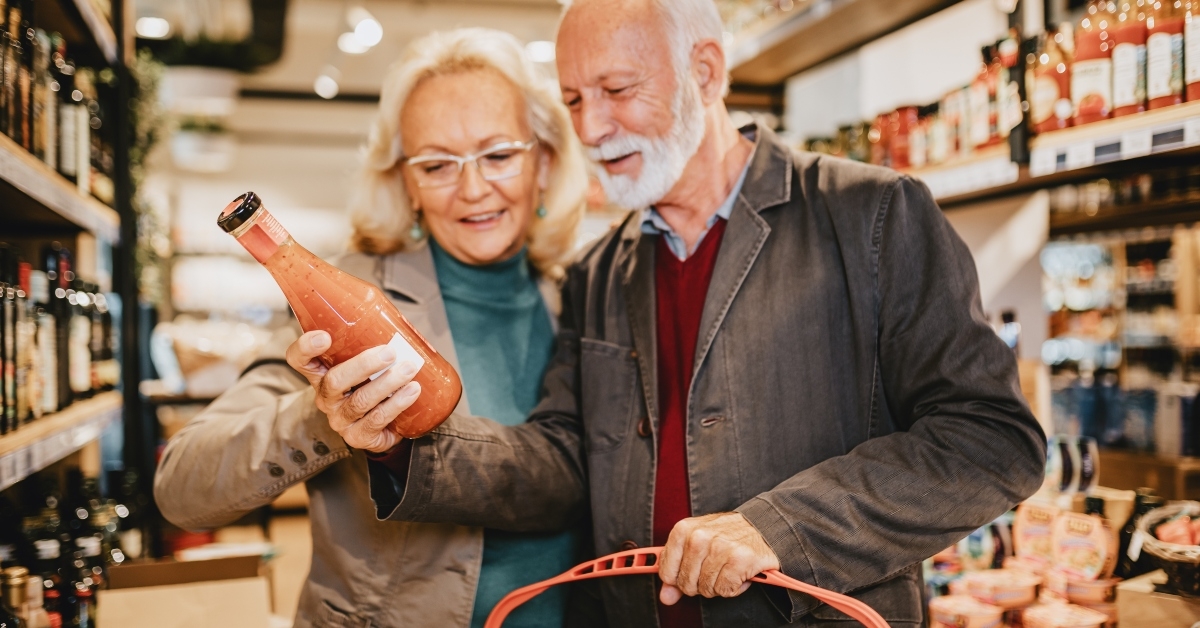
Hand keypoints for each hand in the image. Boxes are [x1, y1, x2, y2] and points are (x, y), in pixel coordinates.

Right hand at [285, 330, 421, 452]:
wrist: (383, 425)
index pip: (299, 359)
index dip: (305, 348)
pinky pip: (376, 420)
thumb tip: (397, 322)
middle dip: (364, 365)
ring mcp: (340, 419)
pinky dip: (397, 403)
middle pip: (334, 381)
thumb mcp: (365, 364)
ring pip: (360, 401)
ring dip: (388, 383)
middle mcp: (326, 397)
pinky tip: (412, 391)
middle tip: (390, 353)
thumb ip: (370, 344)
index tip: (324, 336)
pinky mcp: (358, 436)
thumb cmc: (372, 384)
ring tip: (409, 369)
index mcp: (321, 374)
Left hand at [658, 512, 779, 604]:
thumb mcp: (695, 546)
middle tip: (714, 568)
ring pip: (706, 589)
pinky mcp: (739, 560)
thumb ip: (677, 571)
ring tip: (727, 568)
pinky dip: (733, 587)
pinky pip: (725, 590)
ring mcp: (719, 548)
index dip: (679, 579)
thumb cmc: (726, 536)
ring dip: (718, 585)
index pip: (667, 573)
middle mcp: (699, 537)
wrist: (761, 526)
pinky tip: (738, 573)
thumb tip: (666, 597)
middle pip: (686, 584)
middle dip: (700, 583)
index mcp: (683, 530)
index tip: (692, 571)